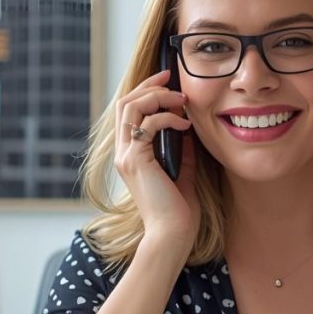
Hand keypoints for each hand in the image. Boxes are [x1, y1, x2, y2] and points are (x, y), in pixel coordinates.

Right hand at [114, 69, 198, 250]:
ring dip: (158, 97)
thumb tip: (188, 128)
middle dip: (149, 85)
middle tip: (172, 78)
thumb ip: (182, 150)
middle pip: (125, 102)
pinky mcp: (136, 161)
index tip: (168, 80)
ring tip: (182, 101)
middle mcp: (123, 153)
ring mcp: (126, 157)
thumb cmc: (178, 211)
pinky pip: (147, 125)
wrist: (172, 235)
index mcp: (131, 155)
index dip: (146, 90)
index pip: (129, 111)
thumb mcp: (183, 172)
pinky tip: (185, 126)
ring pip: (131, 107)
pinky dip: (167, 118)